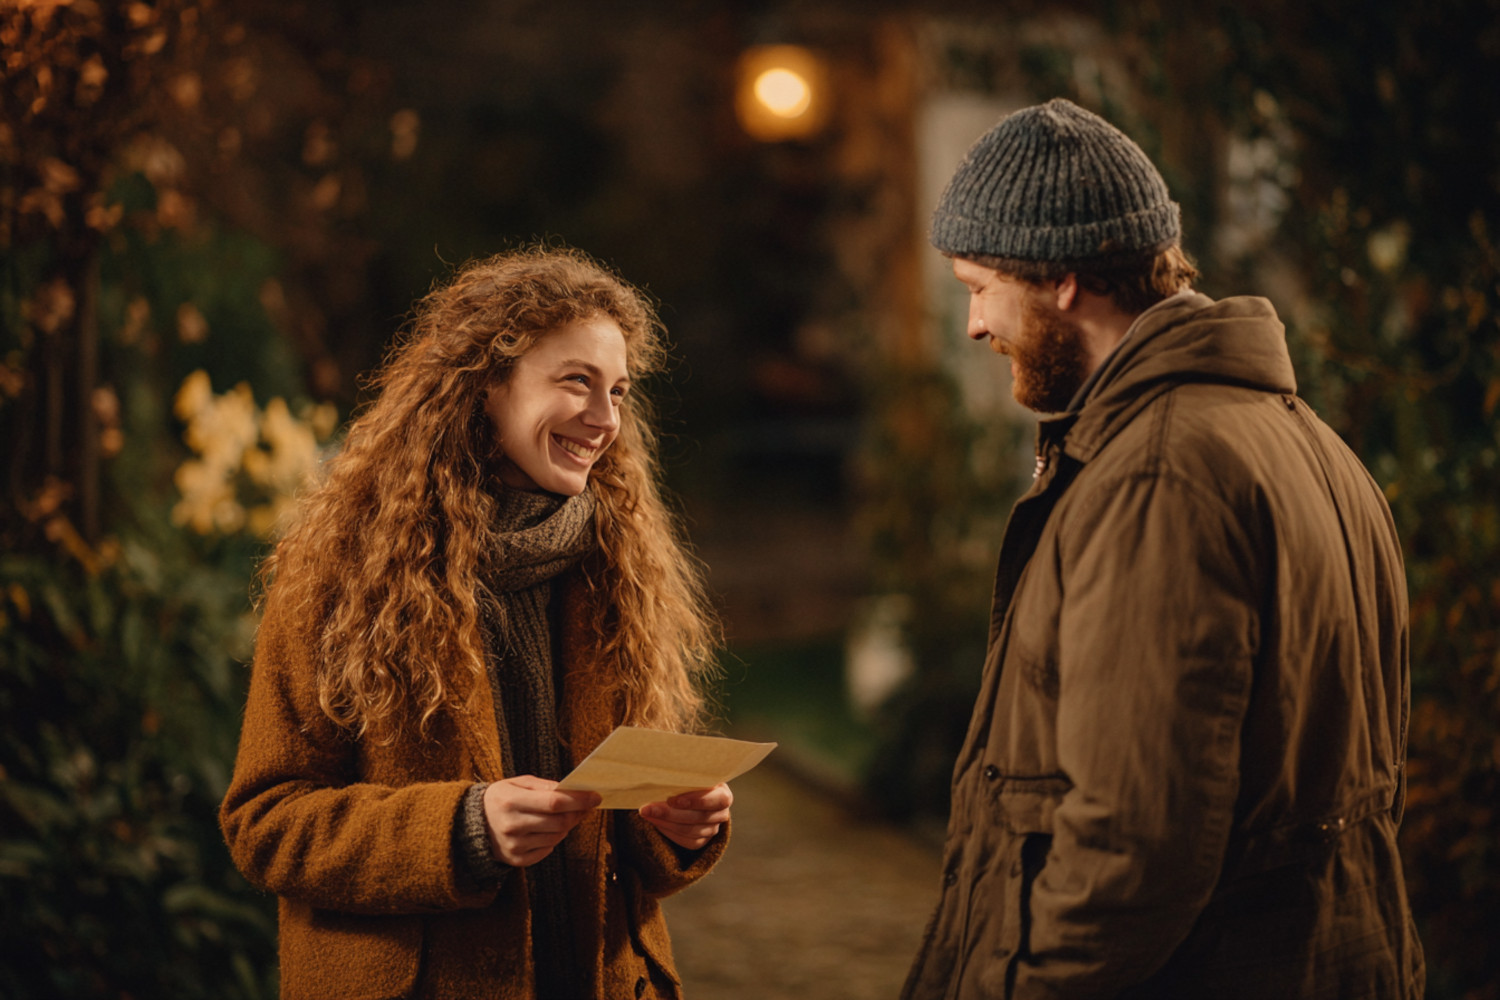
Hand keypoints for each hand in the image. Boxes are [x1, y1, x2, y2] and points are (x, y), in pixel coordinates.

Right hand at [482, 775, 600, 866]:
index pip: (554, 802)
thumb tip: (570, 790)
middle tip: (585, 805)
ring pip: (557, 836)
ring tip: (565, 815)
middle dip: (578, 812)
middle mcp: (512, 825)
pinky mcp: (517, 859)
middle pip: (559, 822)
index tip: (596, 796)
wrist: (473, 825)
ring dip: (567, 825)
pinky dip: (554, 838)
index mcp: (511, 801)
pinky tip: (547, 828)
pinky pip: (548, 849)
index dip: (579, 800)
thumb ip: (544, 786)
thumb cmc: (500, 799)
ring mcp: (515, 845)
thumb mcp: (517, 783)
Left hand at [639, 783, 731, 850]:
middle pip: (700, 817)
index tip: (671, 799)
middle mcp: (722, 812)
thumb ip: (682, 775)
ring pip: (692, 831)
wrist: (685, 795)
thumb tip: (661, 772)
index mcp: (723, 793)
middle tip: (648, 808)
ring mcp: (713, 828)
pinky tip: (656, 822)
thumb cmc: (688, 781)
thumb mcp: (690, 775)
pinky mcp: (703, 840)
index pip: (719, 800)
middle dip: (671, 813)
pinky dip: (670, 833)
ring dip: (666, 823)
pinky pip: (689, 842)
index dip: (696, 801)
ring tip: (648, 814)